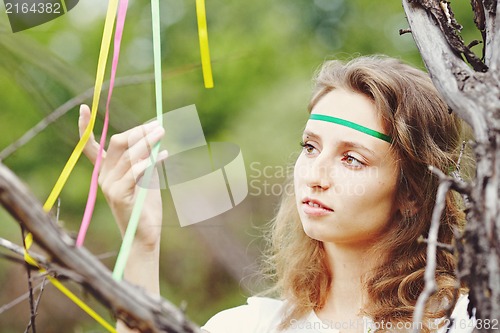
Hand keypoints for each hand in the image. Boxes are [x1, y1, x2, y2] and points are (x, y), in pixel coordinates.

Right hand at [78, 104, 167, 249]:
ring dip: (148, 142)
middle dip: (139, 131)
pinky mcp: (119, 195)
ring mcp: (109, 186)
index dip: (84, 128)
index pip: (89, 146)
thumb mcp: (145, 176)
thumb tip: (153, 134)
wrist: (144, 234)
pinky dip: (150, 161)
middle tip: (158, 127)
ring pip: (129, 154)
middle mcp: (103, 176)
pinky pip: (135, 171)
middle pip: (118, 143)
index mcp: (105, 171)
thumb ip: (145, 157)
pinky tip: (165, 156)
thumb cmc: (145, 205)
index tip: (82, 107)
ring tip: (163, 134)